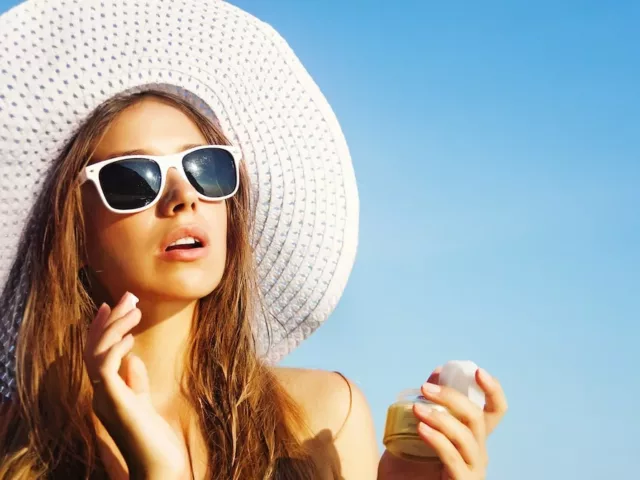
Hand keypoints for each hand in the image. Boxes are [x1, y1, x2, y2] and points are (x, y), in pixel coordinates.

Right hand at [84, 292, 188, 479]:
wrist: (160, 468)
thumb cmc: (155, 441)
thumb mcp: (145, 405)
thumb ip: (136, 383)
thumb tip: (132, 358)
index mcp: (107, 393)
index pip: (97, 354)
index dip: (102, 329)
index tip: (112, 306)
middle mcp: (100, 394)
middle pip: (94, 348)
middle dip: (109, 320)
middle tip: (127, 296)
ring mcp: (104, 399)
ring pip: (96, 353)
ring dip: (114, 327)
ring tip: (134, 309)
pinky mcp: (114, 402)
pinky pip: (104, 368)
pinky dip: (114, 348)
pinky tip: (130, 337)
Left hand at [413, 367, 507, 479]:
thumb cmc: (412, 466)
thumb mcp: (421, 429)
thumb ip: (431, 404)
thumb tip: (437, 373)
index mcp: (473, 437)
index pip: (495, 411)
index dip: (493, 390)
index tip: (477, 371)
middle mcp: (478, 452)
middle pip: (477, 418)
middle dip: (452, 397)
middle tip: (425, 388)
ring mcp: (472, 469)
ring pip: (466, 436)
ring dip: (440, 418)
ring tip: (416, 408)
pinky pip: (452, 458)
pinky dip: (437, 440)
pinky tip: (421, 428)